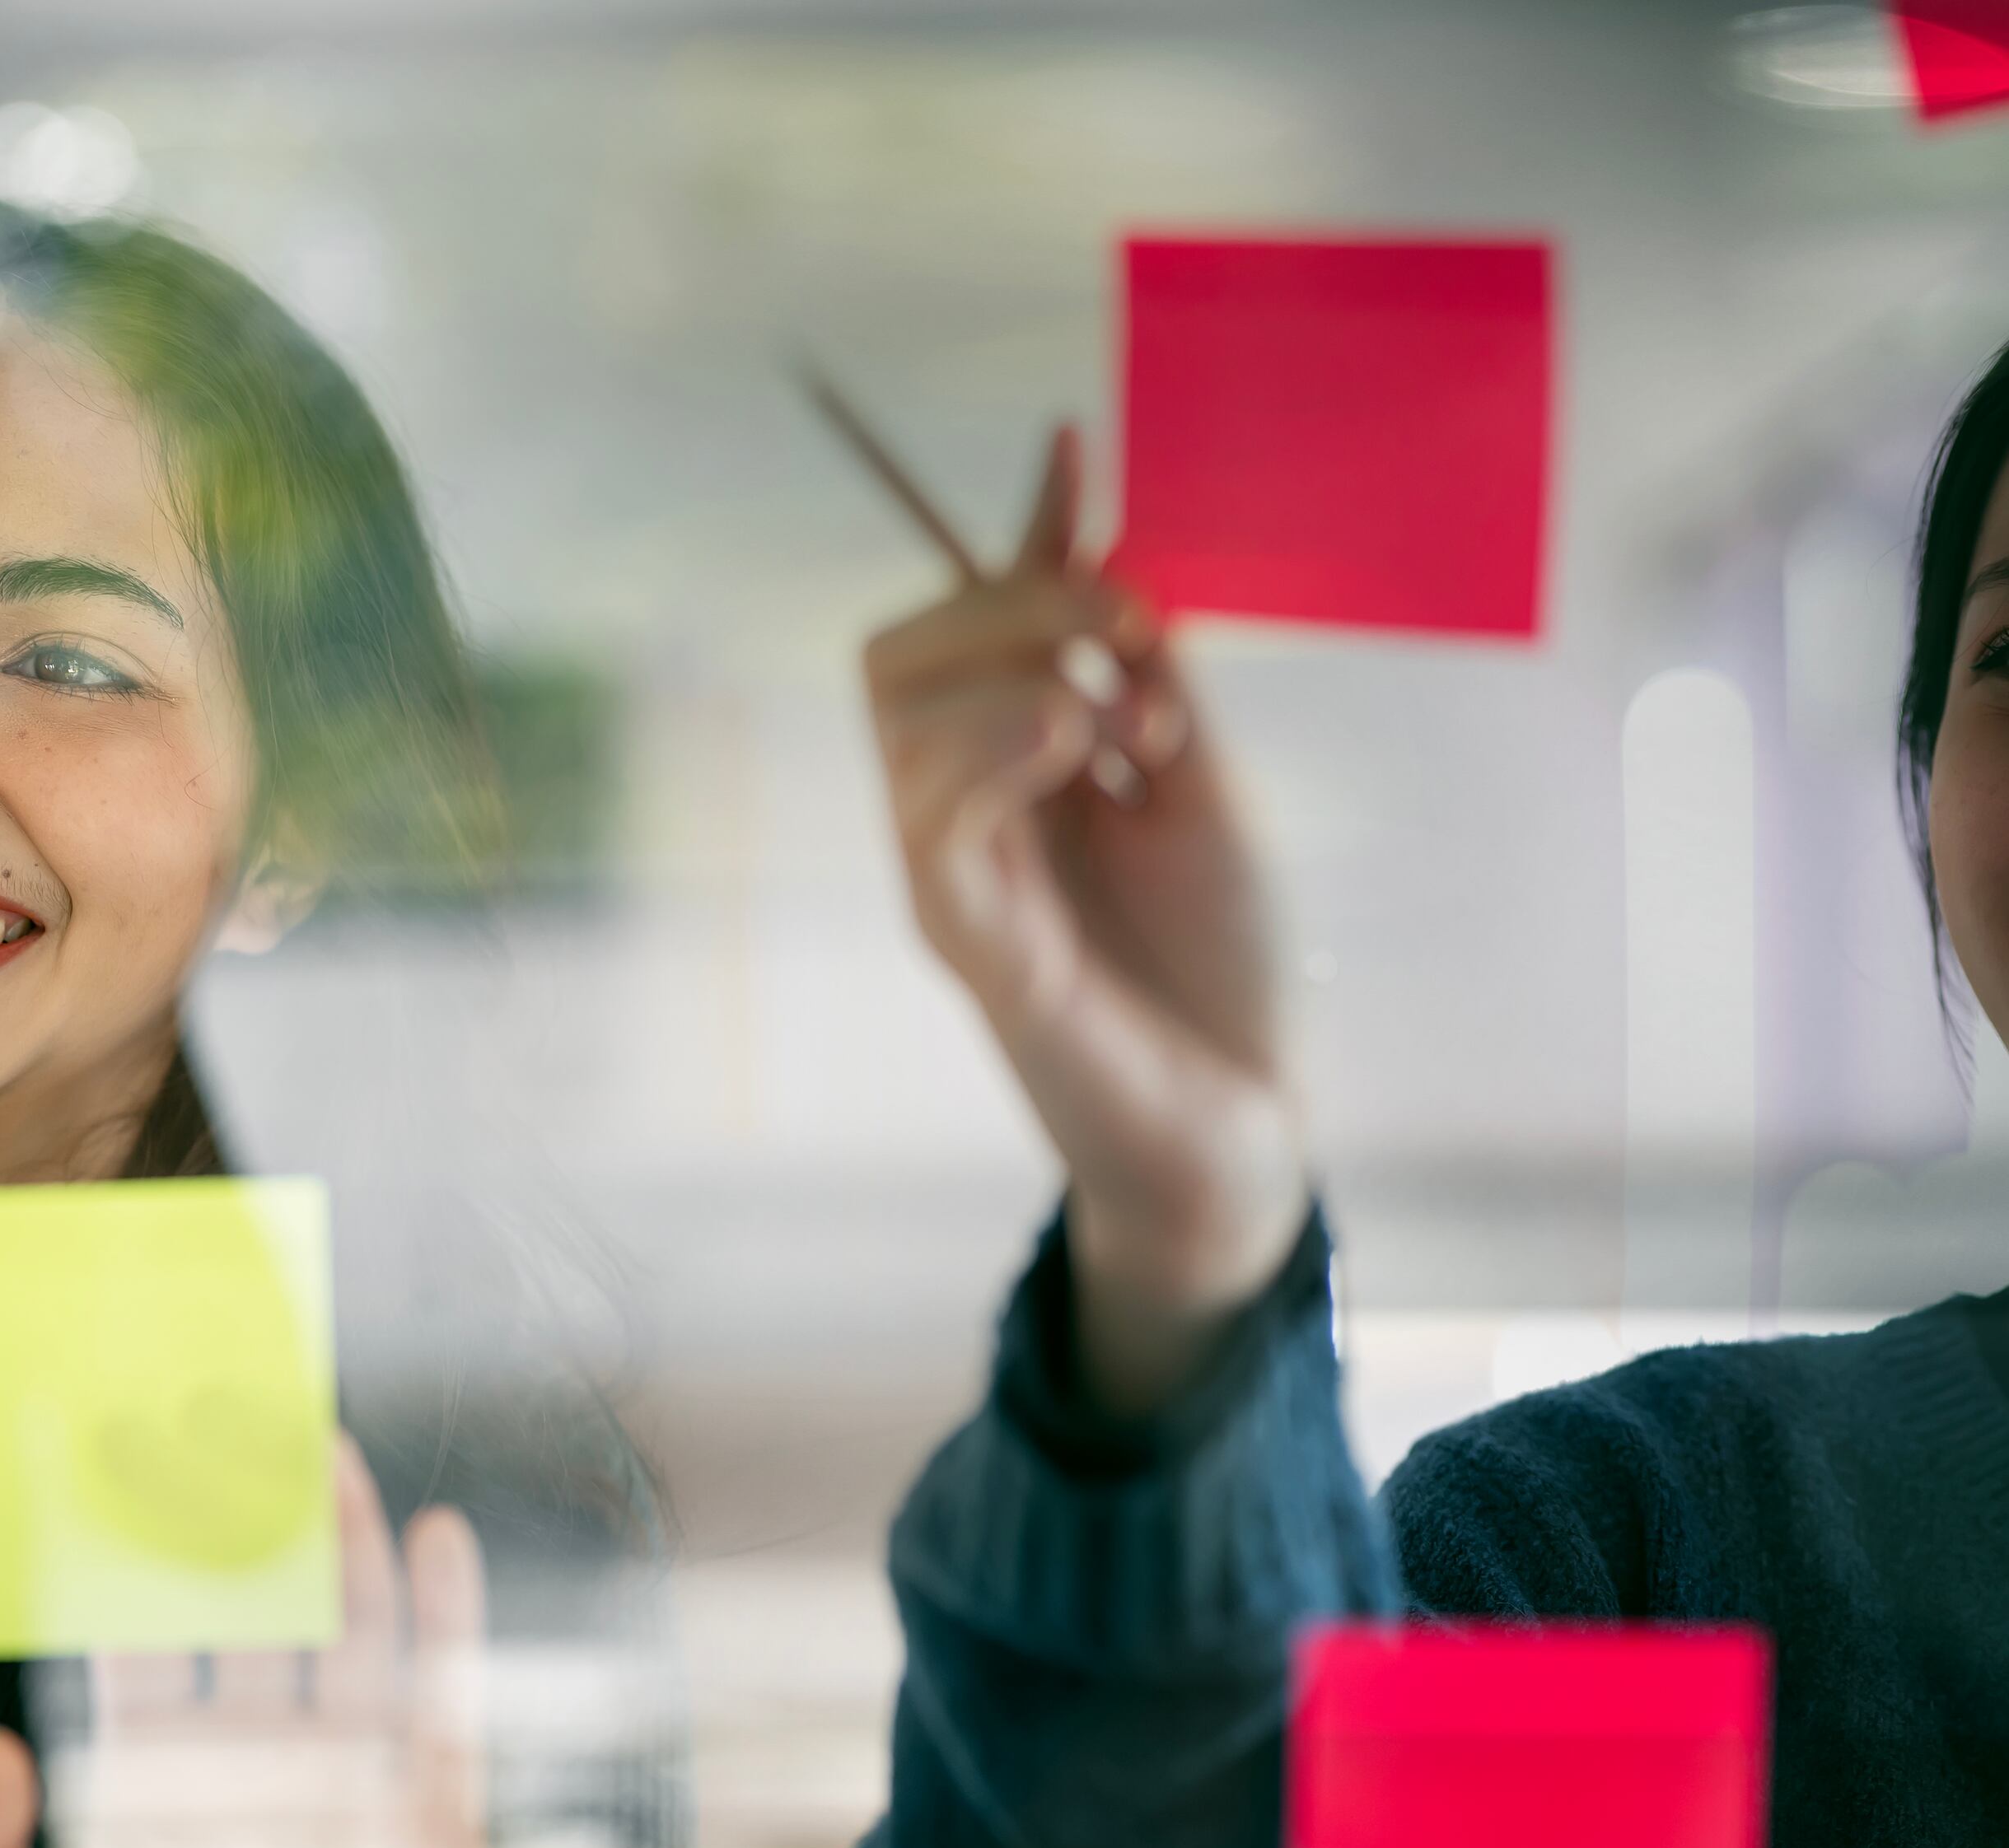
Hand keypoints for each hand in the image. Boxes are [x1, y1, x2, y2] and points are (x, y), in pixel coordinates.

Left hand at [0, 1445, 487, 1847]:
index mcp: (145, 1782)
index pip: (127, 1633)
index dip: (109, 1541)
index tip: (86, 1440)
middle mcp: (246, 1768)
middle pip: (246, 1607)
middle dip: (234, 1505)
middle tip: (214, 1394)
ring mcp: (340, 1793)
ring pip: (345, 1635)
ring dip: (336, 1537)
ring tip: (317, 1442)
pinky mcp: (425, 1833)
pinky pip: (440, 1708)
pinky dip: (448, 1619)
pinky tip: (436, 1536)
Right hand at [861, 426, 1308, 1411]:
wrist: (1241, 1117)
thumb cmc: (1222, 968)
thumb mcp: (1209, 789)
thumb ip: (1159, 683)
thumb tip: (1117, 555)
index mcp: (1024, 761)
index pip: (984, 616)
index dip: (1021, 527)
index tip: (1075, 439)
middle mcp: (963, 806)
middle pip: (901, 649)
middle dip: (1005, 598)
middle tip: (1124, 623)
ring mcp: (948, 870)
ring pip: (896, 715)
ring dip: (1008, 669)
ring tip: (1111, 716)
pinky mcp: (959, 937)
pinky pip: (927, 815)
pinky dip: (992, 749)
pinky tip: (1070, 745)